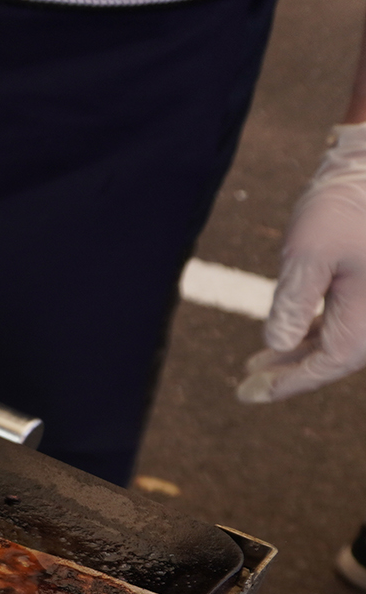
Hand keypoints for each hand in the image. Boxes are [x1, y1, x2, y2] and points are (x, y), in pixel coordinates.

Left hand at [239, 123, 365, 401]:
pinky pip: (347, 316)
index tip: (246, 392)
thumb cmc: (348, 201)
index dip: (286, 382)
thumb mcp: (308, 253)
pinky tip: (288, 333)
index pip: (327, 363)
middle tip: (245, 384)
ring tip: (258, 362)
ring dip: (300, 349)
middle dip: (290, 370)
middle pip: (336, 356)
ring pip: (341, 336)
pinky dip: (315, 326)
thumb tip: (277, 345)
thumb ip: (292, 303)